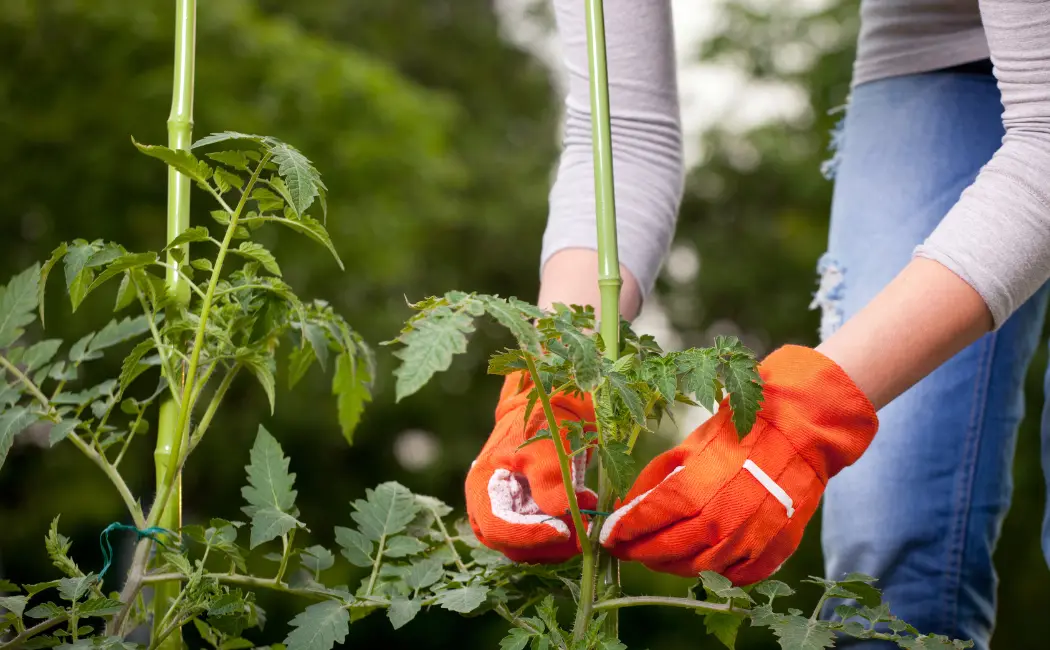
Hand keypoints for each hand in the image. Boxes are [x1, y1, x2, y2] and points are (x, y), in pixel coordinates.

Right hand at [465, 371, 597, 562]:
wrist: (555, 409)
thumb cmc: (544, 422)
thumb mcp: (547, 446)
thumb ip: (549, 479)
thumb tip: (559, 514)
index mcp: (482, 488)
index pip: (497, 528)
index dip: (527, 535)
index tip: (562, 530)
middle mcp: (489, 508)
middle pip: (511, 545)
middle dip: (548, 542)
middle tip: (582, 528)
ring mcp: (509, 516)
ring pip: (529, 548)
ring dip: (559, 541)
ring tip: (586, 514)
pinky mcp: (529, 518)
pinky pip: (542, 540)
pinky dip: (564, 534)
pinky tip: (584, 513)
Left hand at [598, 345, 877, 583]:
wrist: (800, 433)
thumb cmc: (740, 432)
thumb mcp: (690, 445)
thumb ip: (656, 478)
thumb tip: (628, 506)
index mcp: (697, 488)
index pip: (649, 520)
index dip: (625, 531)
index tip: (608, 537)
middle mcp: (722, 520)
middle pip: (669, 550)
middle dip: (641, 552)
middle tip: (627, 549)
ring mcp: (749, 540)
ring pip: (698, 568)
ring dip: (672, 564)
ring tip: (659, 554)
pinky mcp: (772, 551)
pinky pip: (735, 576)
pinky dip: (713, 572)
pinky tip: (700, 559)